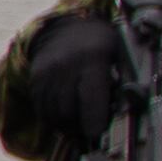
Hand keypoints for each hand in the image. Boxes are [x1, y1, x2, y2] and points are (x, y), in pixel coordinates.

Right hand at [20, 11, 129, 149]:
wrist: (69, 27)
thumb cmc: (102, 46)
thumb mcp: (118, 56)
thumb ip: (121, 83)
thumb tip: (126, 114)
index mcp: (93, 59)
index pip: (91, 97)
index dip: (94, 121)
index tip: (98, 133)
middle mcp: (66, 65)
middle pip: (68, 110)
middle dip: (78, 128)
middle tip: (90, 133)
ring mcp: (47, 71)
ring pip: (52, 113)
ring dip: (64, 126)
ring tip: (77, 128)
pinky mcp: (35, 77)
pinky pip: (41, 107)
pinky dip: (52, 118)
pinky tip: (64, 118)